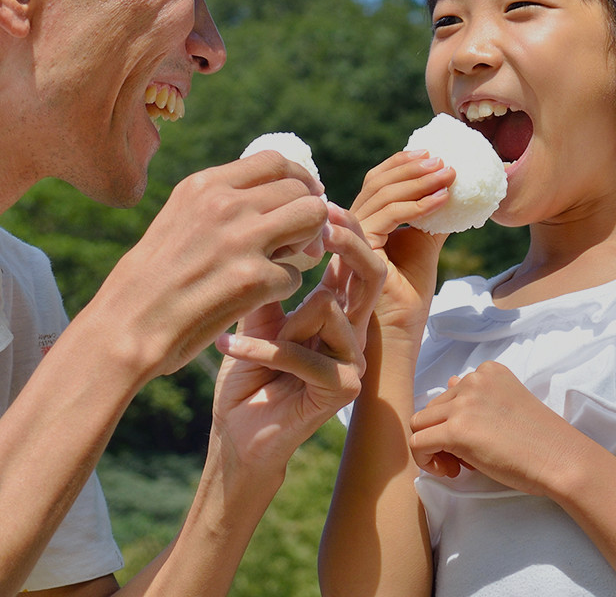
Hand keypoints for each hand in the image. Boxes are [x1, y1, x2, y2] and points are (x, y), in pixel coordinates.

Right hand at [85, 151, 327, 377]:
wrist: (127, 325)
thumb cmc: (155, 277)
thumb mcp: (181, 217)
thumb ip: (223, 200)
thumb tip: (280, 191)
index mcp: (206, 185)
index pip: (275, 162)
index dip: (300, 179)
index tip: (305, 196)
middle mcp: (225, 204)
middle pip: (300, 190)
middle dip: (308, 213)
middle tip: (300, 239)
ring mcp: (241, 240)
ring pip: (312, 219)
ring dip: (309, 241)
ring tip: (287, 260)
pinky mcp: (253, 279)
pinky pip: (296, 274)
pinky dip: (283, 287)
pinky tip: (258, 297)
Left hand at [211, 203, 385, 471]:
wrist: (238, 430)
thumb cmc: (248, 372)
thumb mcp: (257, 316)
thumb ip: (269, 279)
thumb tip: (265, 225)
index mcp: (336, 309)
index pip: (355, 260)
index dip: (342, 228)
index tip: (315, 201)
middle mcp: (352, 330)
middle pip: (371, 272)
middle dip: (346, 243)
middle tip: (318, 226)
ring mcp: (352, 360)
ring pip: (329, 307)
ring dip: (281, 322)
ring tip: (245, 336)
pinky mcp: (343, 389)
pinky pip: (303, 353)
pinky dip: (262, 350)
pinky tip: (228, 348)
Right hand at [352, 151, 455, 338]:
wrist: (395, 342)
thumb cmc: (406, 303)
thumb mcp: (422, 253)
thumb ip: (429, 226)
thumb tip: (452, 199)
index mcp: (362, 227)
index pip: (375, 185)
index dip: (399, 165)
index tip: (428, 153)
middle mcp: (350, 230)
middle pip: (375, 184)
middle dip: (411, 167)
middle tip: (442, 158)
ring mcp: (350, 240)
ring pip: (380, 197)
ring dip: (419, 181)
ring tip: (449, 174)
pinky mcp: (358, 253)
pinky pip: (386, 218)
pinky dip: (416, 206)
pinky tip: (442, 200)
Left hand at [409, 361, 575, 495]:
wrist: (562, 459)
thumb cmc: (541, 439)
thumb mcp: (507, 403)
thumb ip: (476, 394)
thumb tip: (450, 383)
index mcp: (487, 371)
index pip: (450, 394)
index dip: (455, 421)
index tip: (473, 441)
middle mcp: (472, 380)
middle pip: (433, 408)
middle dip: (441, 434)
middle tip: (463, 460)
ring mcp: (463, 404)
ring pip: (420, 423)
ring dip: (432, 446)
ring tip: (457, 467)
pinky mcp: (457, 430)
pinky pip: (417, 442)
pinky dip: (425, 459)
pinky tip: (449, 471)